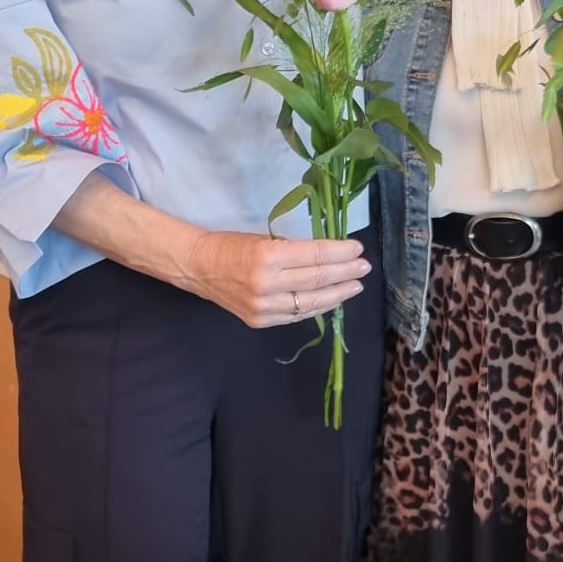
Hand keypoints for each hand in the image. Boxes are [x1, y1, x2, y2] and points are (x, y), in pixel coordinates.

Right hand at [183, 231, 369, 328]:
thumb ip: (295, 250)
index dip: (340, 253)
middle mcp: (267, 284)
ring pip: (311, 303)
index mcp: (268, 257)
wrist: (198, 268)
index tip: (357, 249)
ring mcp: (264, 307)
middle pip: (317, 280)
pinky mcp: (261, 321)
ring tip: (354, 286)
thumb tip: (330, 255)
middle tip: (364, 268)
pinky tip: (332, 299)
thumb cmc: (231, 246)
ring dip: (337, 294)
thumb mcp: (264, 240)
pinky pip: (297, 315)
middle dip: (345, 273)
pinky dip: (317, 307)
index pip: (315, 256)